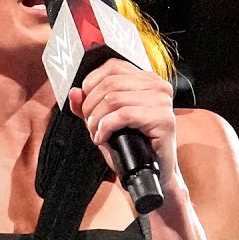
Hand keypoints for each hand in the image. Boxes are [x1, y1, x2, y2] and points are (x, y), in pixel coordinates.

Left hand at [68, 59, 180, 192]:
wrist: (155, 173)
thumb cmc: (133, 147)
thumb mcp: (105, 122)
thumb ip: (88, 106)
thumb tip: (74, 92)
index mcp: (146, 79)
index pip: (112, 66)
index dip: (91, 83)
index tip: (85, 105)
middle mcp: (158, 86)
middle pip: (109, 83)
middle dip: (90, 105)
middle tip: (89, 124)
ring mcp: (163, 102)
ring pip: (113, 99)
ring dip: (96, 119)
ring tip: (96, 133)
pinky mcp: (164, 119)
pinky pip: (124, 115)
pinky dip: (106, 127)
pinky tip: (102, 138)